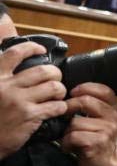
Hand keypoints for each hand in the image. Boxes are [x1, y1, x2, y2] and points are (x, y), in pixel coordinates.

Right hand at [0, 42, 66, 158]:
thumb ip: (3, 78)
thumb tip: (15, 59)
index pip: (14, 54)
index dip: (31, 48)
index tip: (41, 50)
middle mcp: (6, 86)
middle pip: (43, 70)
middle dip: (55, 74)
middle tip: (55, 80)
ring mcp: (18, 101)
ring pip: (54, 87)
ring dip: (60, 91)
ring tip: (57, 96)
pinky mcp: (29, 116)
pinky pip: (56, 106)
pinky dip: (61, 107)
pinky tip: (57, 110)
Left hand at [61, 83, 116, 165]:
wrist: (107, 165)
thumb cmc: (98, 141)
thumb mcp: (101, 120)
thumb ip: (92, 106)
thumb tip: (68, 94)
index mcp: (113, 109)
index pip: (103, 89)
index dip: (85, 88)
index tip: (73, 93)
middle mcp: (112, 118)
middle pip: (85, 101)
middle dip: (68, 107)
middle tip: (63, 115)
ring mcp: (106, 131)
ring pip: (75, 122)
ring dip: (66, 132)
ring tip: (69, 138)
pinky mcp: (97, 144)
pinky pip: (73, 137)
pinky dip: (66, 143)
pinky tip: (70, 147)